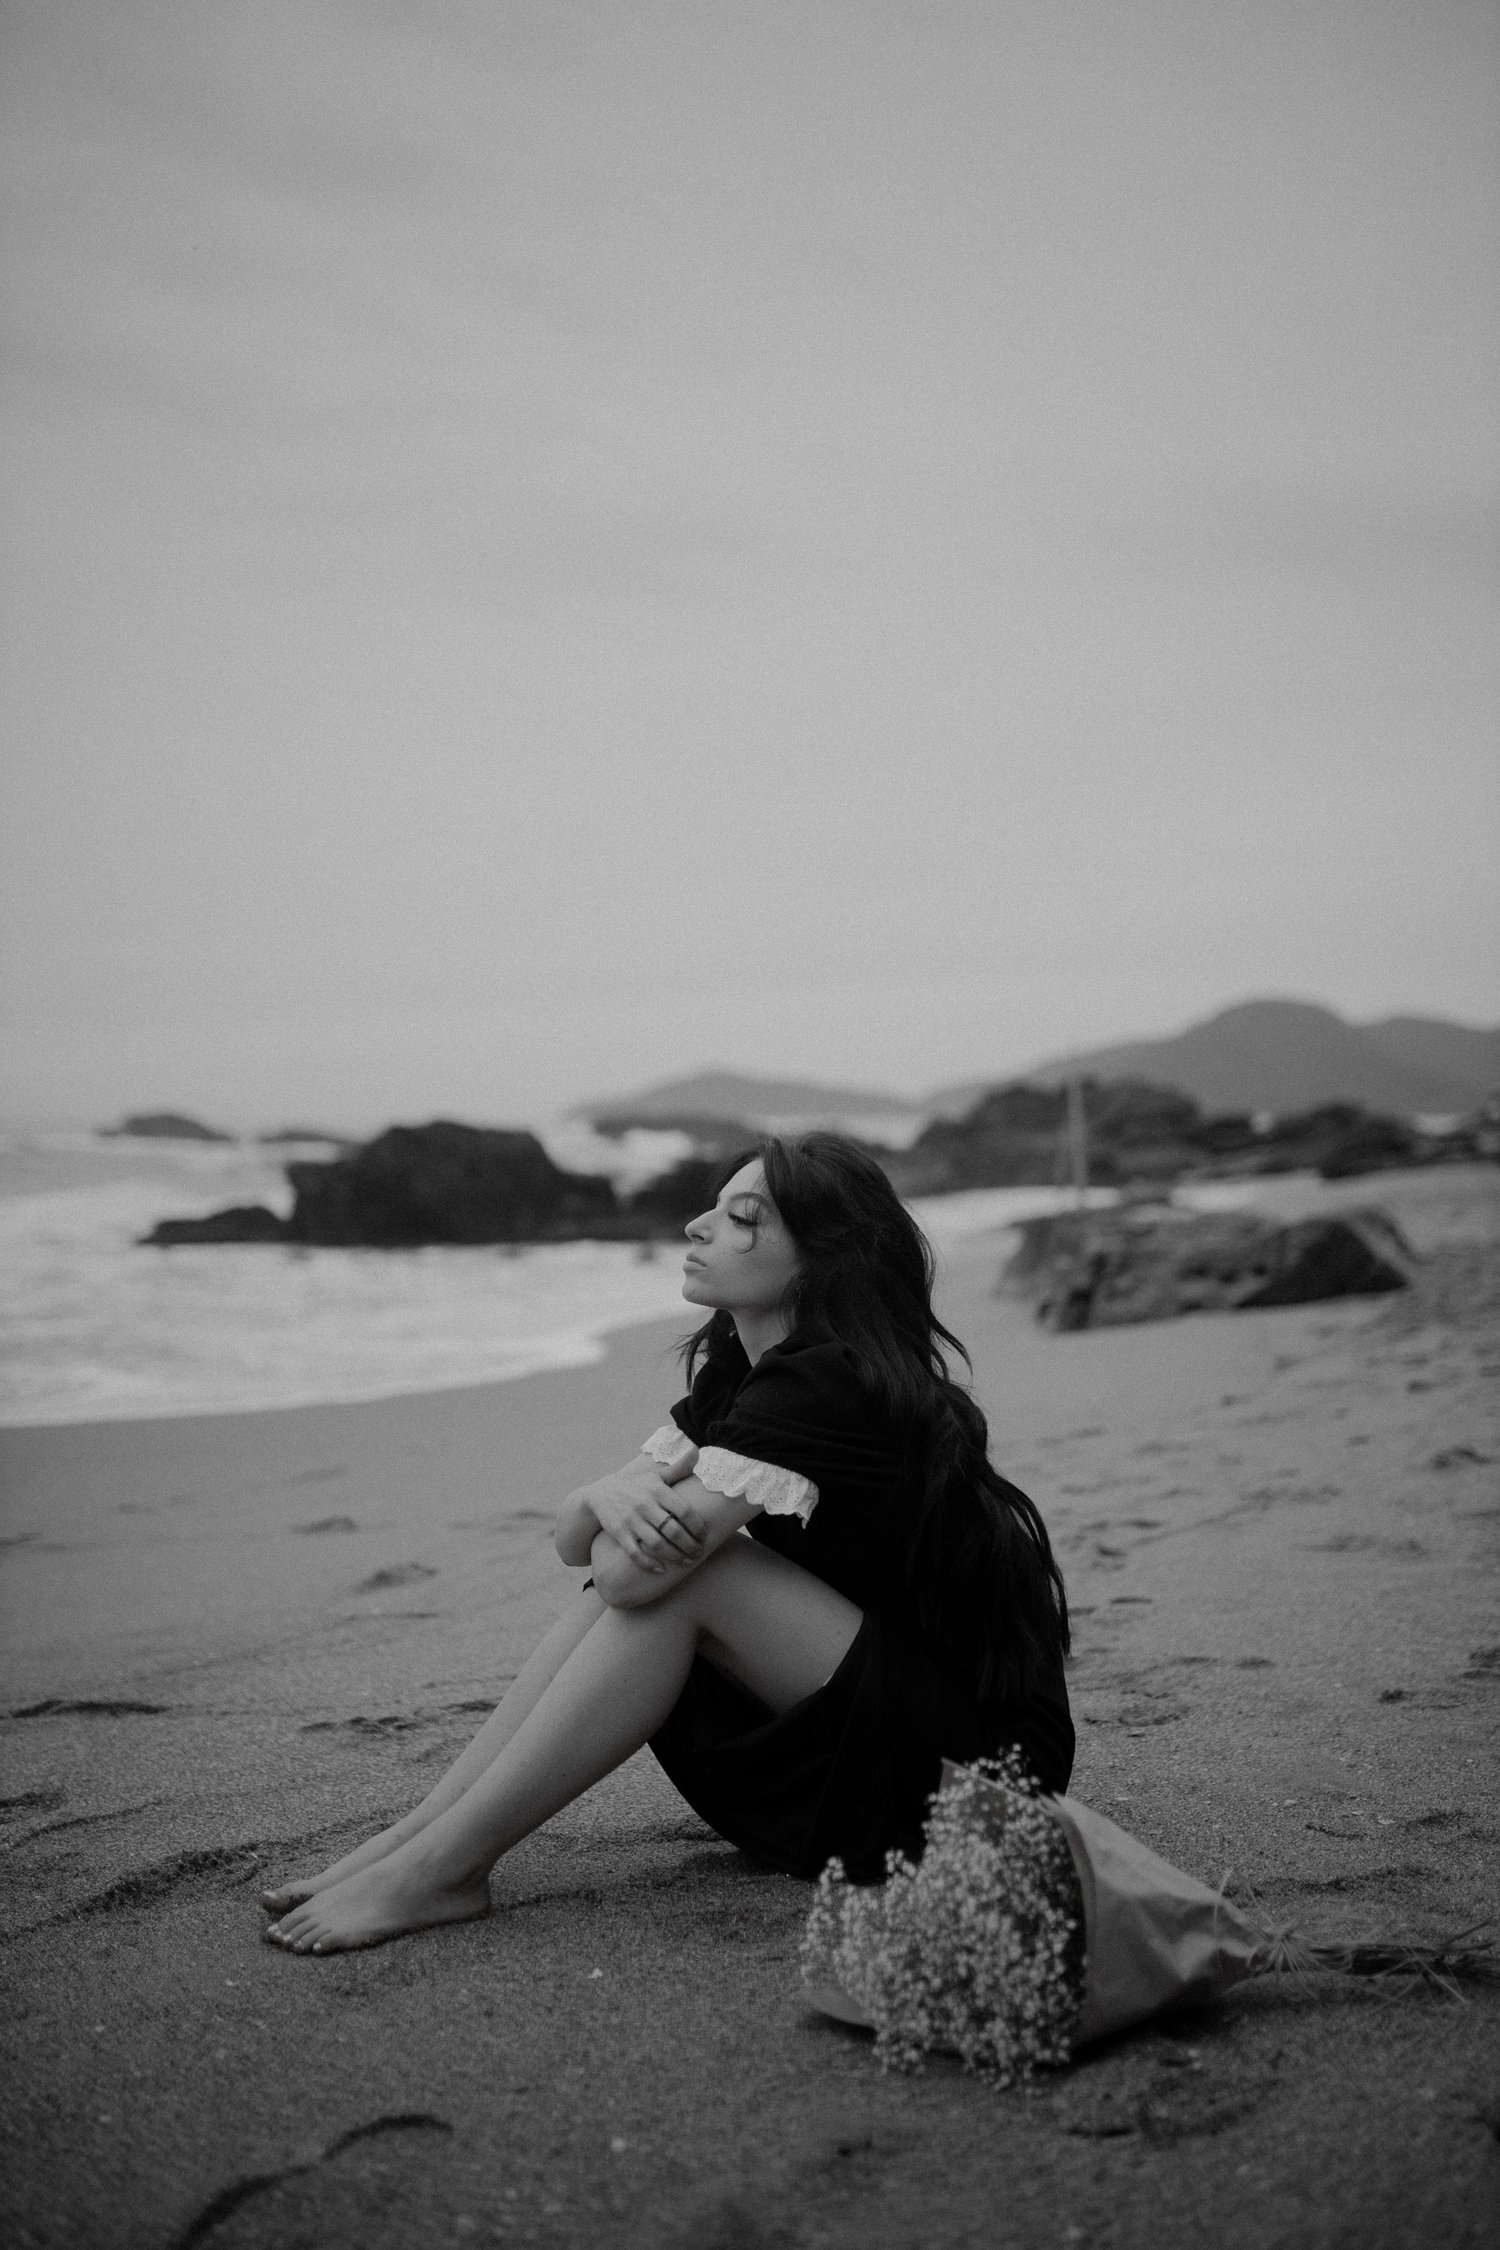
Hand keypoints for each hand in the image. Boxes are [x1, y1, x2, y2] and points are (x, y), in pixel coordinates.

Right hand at [564, 1458, 706, 1573]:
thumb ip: (678, 1468)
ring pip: (657, 1544)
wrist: (600, 1494)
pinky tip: (661, 1570)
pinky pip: (635, 1553)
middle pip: (673, 1530)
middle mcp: (645, 1504)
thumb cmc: (636, 1486)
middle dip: (690, 1545)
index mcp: (657, 1490)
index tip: (705, 1536)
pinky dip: (649, 1564)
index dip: (698, 1526)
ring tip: (686, 1562)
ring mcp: (631, 1520)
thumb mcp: (656, 1475)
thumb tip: (697, 1451)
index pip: (684, 1510)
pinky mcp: (619, 1534)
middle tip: (699, 1553)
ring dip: (675, 1556)